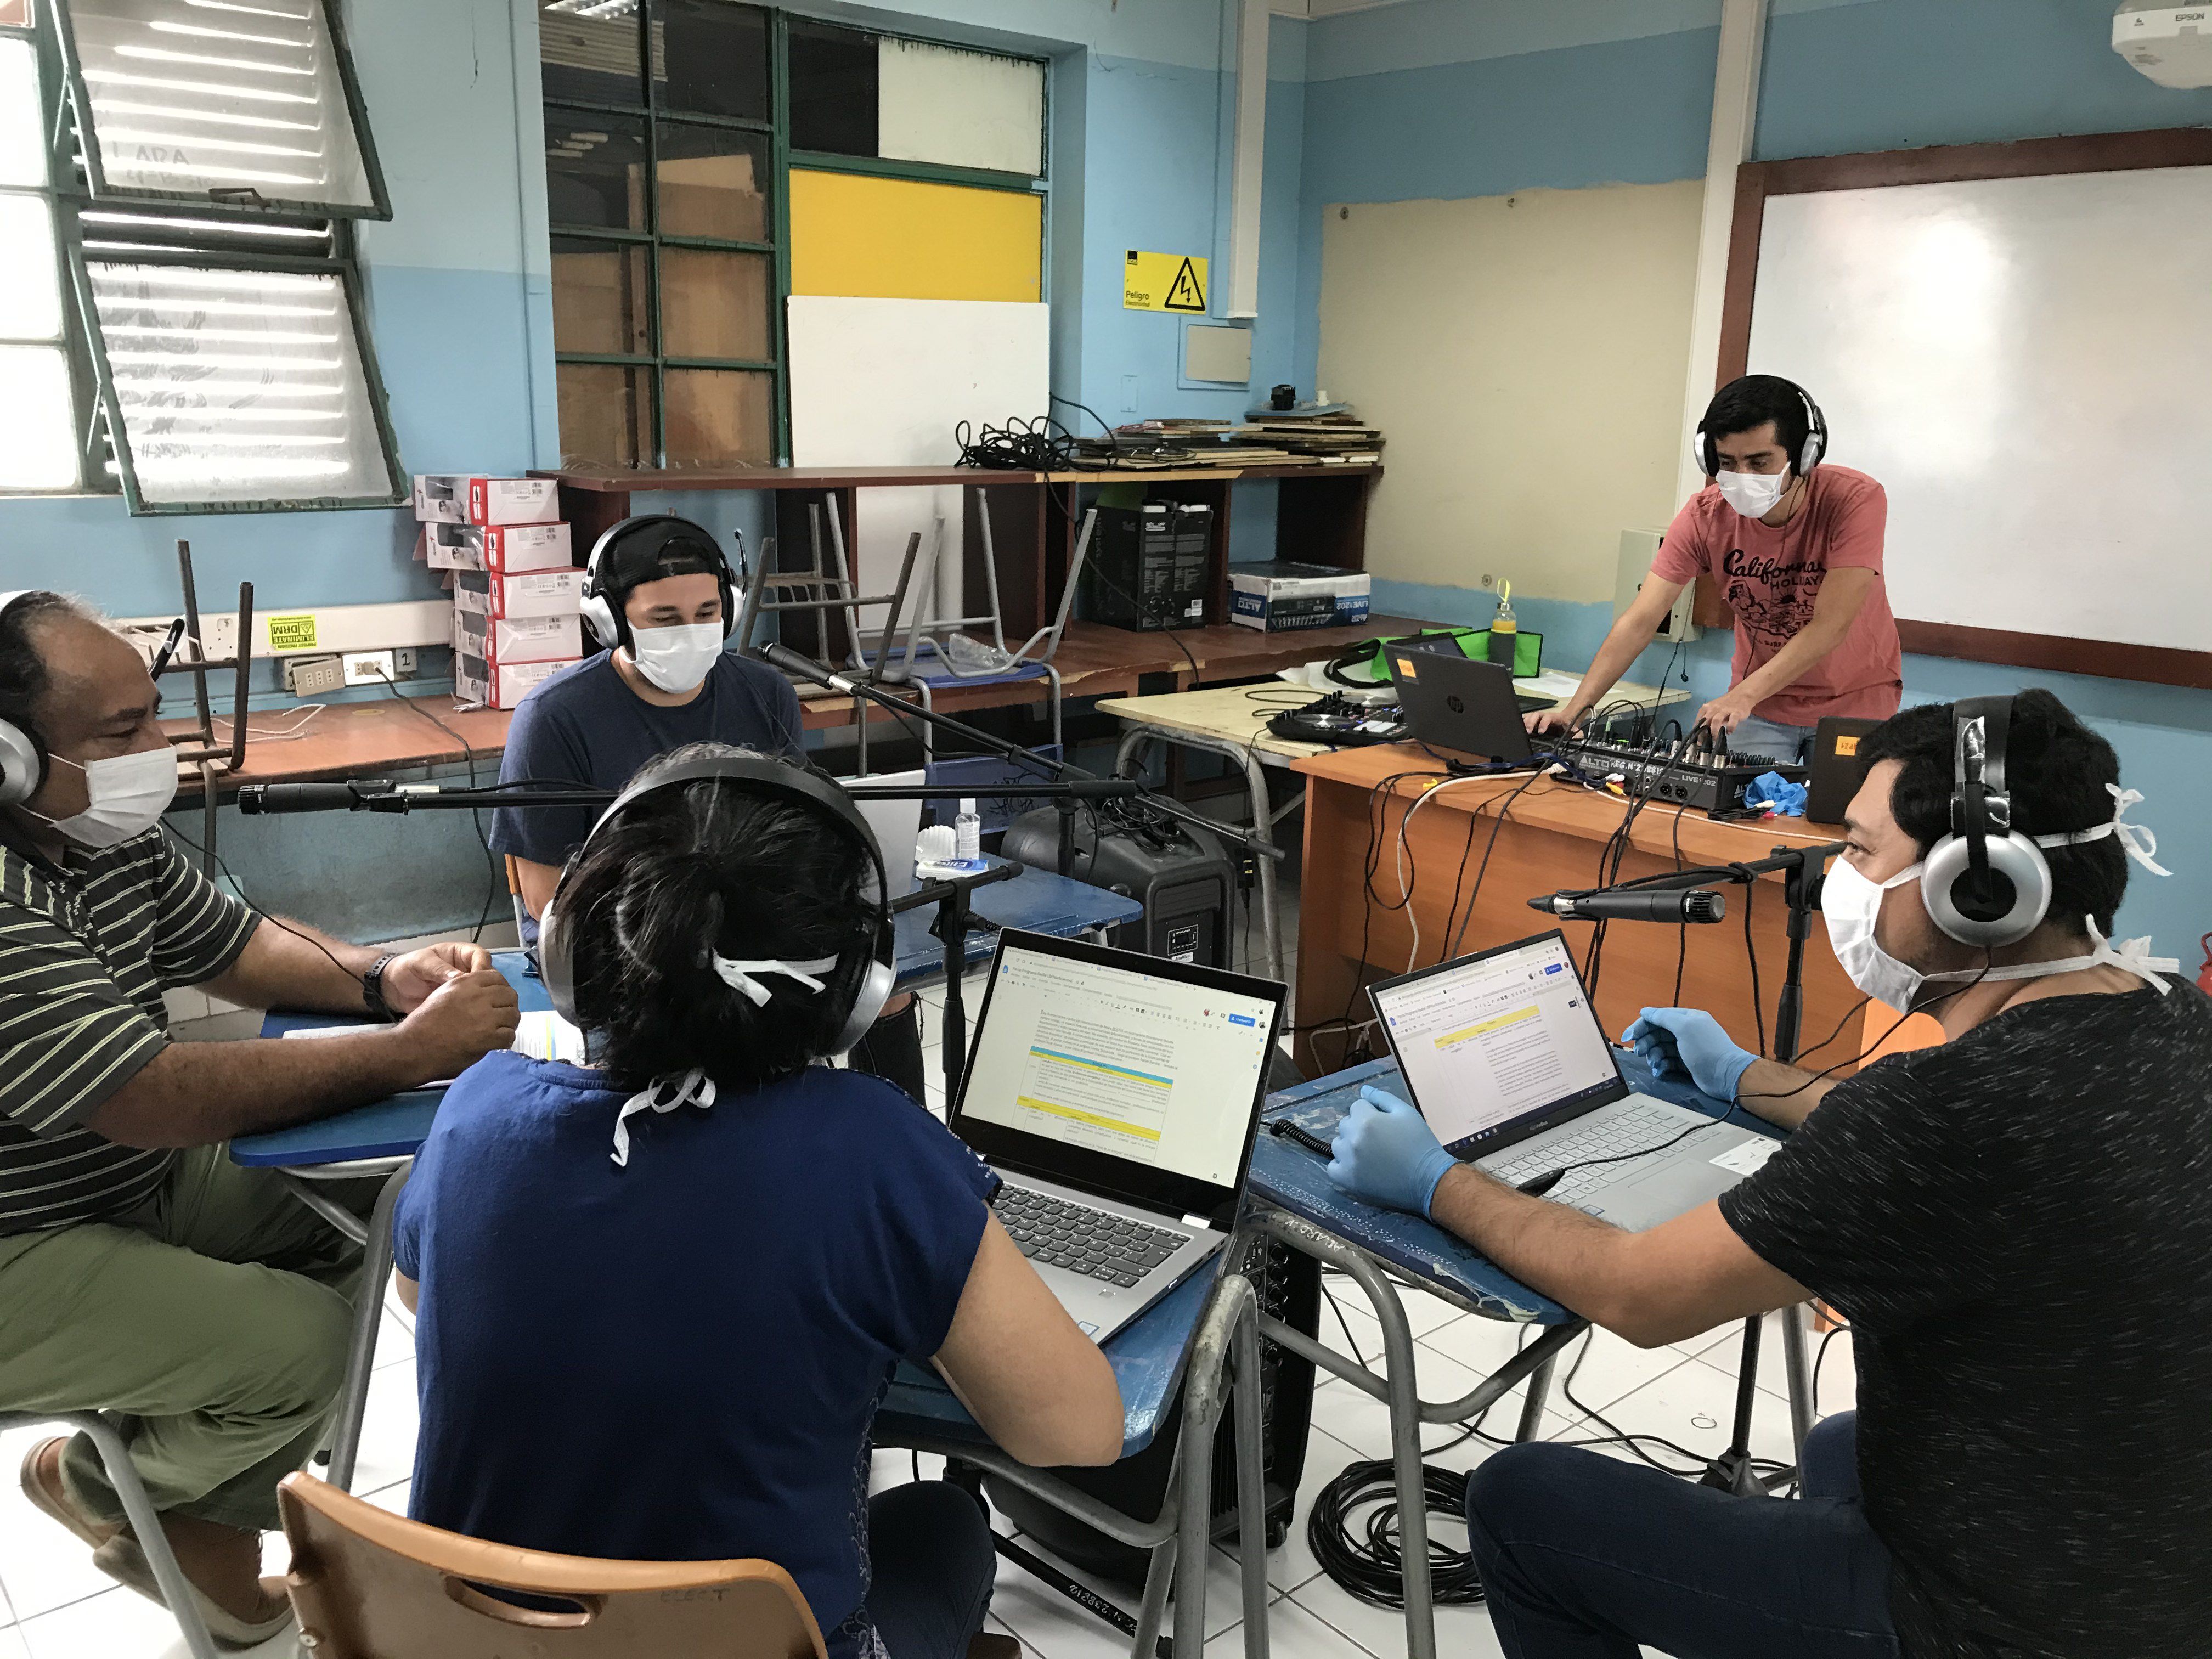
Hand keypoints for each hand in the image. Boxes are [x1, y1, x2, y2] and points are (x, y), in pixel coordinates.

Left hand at [379, 942, 493, 1014]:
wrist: (392, 989)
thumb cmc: (407, 969)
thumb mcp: (421, 963)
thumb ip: (439, 969)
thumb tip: (460, 978)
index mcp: (459, 954)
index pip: (480, 955)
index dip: (483, 966)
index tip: (477, 980)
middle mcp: (466, 970)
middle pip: (488, 974)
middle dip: (487, 985)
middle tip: (481, 998)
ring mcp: (464, 987)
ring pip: (484, 991)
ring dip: (482, 999)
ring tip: (476, 1009)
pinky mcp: (460, 1003)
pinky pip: (472, 1005)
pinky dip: (473, 1011)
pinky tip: (470, 1017)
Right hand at [396, 967, 517, 1080]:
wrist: (414, 1047)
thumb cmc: (424, 1022)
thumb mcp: (443, 993)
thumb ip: (466, 988)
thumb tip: (487, 991)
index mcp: (467, 982)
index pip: (498, 978)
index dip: (501, 990)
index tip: (498, 1000)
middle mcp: (479, 996)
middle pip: (510, 996)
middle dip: (507, 1006)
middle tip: (500, 1018)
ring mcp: (486, 1018)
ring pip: (513, 1015)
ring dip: (507, 1024)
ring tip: (497, 1032)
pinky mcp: (489, 1038)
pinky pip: (509, 1036)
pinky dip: (504, 1041)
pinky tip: (494, 1044)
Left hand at [1325, 1086, 1457, 1217]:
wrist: (1428, 1179)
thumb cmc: (1419, 1143)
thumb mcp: (1406, 1112)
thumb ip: (1382, 1098)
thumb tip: (1363, 1090)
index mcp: (1365, 1120)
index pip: (1357, 1106)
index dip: (1372, 1113)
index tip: (1385, 1125)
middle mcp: (1352, 1139)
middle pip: (1345, 1124)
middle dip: (1359, 1127)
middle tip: (1379, 1140)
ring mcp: (1348, 1161)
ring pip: (1338, 1145)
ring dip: (1349, 1146)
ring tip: (1370, 1154)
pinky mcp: (1347, 1180)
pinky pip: (1332, 1168)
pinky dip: (1341, 1166)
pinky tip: (1357, 1167)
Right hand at [1524, 703, 1582, 735]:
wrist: (1567, 719)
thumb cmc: (1568, 725)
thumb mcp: (1573, 728)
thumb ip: (1575, 730)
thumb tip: (1577, 732)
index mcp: (1554, 718)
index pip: (1547, 718)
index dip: (1543, 723)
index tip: (1541, 732)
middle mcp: (1545, 716)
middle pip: (1535, 715)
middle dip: (1531, 722)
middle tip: (1528, 731)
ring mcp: (1539, 719)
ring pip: (1530, 716)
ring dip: (1525, 722)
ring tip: (1521, 730)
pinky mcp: (1535, 722)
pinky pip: (1527, 720)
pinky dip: (1522, 722)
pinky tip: (1517, 728)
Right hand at [1621, 1008, 1755, 1101]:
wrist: (1726, 1075)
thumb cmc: (1706, 1048)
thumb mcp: (1684, 1027)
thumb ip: (1663, 1017)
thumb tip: (1645, 1011)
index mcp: (1687, 1018)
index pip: (1658, 1018)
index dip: (1641, 1025)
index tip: (1628, 1037)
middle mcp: (1687, 1031)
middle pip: (1657, 1033)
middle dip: (1646, 1042)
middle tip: (1638, 1053)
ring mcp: (1687, 1048)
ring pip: (1661, 1048)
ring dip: (1653, 1055)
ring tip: (1653, 1063)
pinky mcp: (1687, 1064)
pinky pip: (1668, 1062)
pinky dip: (1661, 1066)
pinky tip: (1659, 1071)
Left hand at [1692, 689, 1757, 737]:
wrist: (1741, 695)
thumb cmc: (1725, 705)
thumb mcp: (1713, 710)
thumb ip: (1707, 720)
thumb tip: (1701, 736)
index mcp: (1706, 708)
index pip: (1698, 721)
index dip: (1697, 732)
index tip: (1698, 741)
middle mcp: (1714, 708)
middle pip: (1706, 721)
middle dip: (1704, 733)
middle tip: (1705, 743)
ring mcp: (1725, 709)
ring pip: (1716, 720)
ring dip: (1714, 731)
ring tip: (1715, 739)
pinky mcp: (1736, 712)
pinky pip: (1732, 720)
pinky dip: (1730, 727)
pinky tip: (1729, 732)